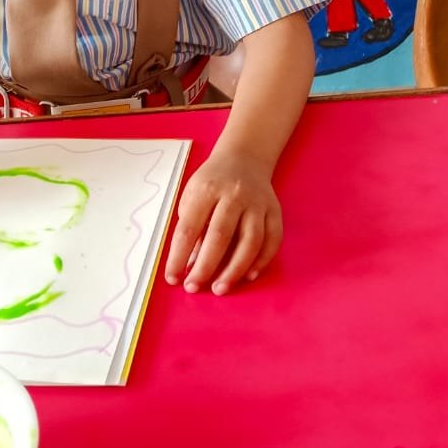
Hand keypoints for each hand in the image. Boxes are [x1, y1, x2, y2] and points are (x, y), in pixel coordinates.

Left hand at [164, 147, 281, 294]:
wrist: (244, 158)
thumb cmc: (212, 182)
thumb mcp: (193, 197)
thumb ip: (192, 229)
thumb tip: (190, 266)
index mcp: (206, 190)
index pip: (189, 229)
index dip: (179, 257)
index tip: (173, 278)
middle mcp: (234, 195)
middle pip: (220, 237)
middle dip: (206, 267)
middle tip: (194, 288)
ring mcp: (257, 203)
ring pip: (250, 241)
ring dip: (235, 269)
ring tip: (221, 288)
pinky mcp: (274, 211)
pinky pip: (272, 240)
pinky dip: (262, 261)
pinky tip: (249, 275)